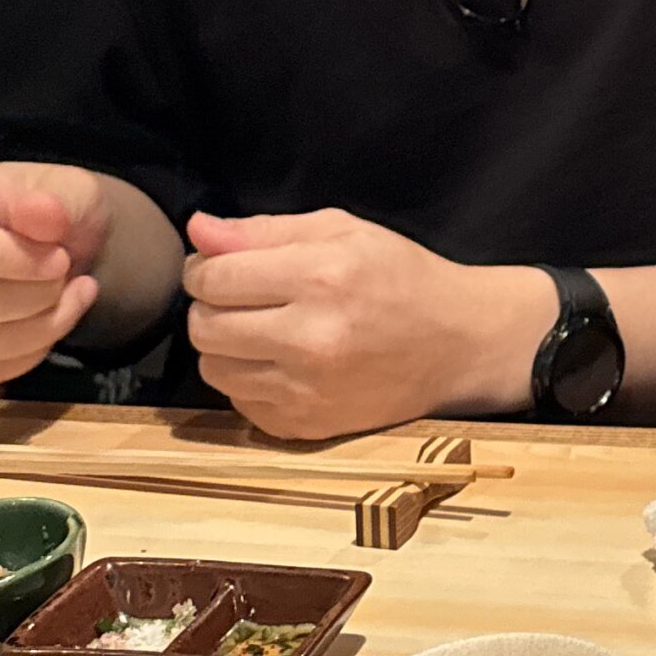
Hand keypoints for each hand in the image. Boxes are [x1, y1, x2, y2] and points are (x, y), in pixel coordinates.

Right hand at [0, 164, 110, 386]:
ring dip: (42, 327)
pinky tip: (45, 324)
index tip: (60, 259)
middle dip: (40, 297)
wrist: (44, 239)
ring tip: (69, 297)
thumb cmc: (46, 209)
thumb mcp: (62, 189)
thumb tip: (44, 214)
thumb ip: (52, 203)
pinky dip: (25, 355)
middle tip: (68, 275)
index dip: (14, 261)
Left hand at [183, 210, 555, 440]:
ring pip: (213, 368)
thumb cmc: (401, 276)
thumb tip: (199, 230)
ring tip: (261, 328)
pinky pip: (239, 401)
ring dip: (225, 345)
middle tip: (238, 295)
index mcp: (321, 277)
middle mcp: (310, 338)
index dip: (204, 268)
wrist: (457, 343)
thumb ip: (265, 230)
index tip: (217, 266)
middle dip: (209, 305)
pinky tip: (281, 360)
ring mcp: (306, 389)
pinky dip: (249, 378)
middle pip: (204, 326)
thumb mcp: (343, 230)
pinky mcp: (304, 425)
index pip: (215, 278)